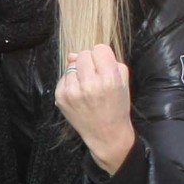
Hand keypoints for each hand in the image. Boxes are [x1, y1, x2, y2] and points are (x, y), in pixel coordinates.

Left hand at [53, 44, 136, 173]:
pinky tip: (79, 94)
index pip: (99, 49)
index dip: (102, 57)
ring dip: (79, 73)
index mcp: (109, 79)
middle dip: (89, 62)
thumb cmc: (116, 106)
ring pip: (71, 65)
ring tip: (87, 88)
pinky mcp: (60, 98)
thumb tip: (73, 54)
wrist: (106, 134)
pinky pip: (63, 77)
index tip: (104, 67)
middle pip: (83, 54)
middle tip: (96, 77)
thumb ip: (107, 60)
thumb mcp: (122, 82)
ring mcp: (72, 92)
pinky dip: (71, 82)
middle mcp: (89, 85)